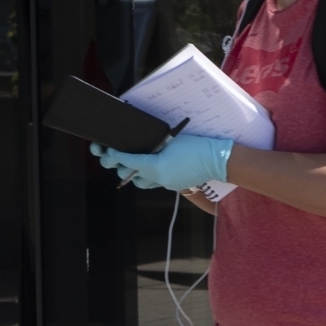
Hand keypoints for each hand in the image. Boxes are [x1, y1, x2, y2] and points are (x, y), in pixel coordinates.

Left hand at [90, 133, 233, 190]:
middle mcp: (158, 178)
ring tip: (130, 164)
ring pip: (140, 182)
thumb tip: (138, 144)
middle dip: (119, 165)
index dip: (115, 155)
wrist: (218, 160)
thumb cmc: (197, 147)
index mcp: (155, 167)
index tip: (107, 150)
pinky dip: (147, 176)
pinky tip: (149, 168)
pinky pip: (154, 182)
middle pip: (130, 174)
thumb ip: (152, 144)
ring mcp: (166, 183)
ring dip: (133, 174)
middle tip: (112, 157)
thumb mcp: (171, 140)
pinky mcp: (174, 185)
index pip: (128, 161)